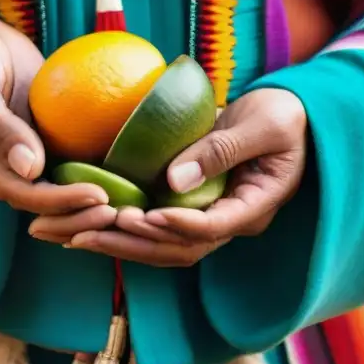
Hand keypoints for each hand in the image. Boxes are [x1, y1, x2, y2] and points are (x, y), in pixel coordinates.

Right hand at [0, 9, 107, 214]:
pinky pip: (73, 159)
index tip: (97, 195)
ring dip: (90, 202)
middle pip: (44, 205)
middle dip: (79, 215)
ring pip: (61, 189)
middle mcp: (7, 164)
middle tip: (118, 211)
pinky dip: (97, 170)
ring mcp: (30, 151)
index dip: (59, 203)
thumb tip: (30, 169)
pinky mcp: (49, 137)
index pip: (22, 194)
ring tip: (127, 202)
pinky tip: (130, 168)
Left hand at [65, 88, 308, 265]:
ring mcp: (209, 216)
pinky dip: (122, 228)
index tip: (139, 217)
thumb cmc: (284, 114)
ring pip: (161, 245)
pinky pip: (154, 226)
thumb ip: (221, 150)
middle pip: (177, 248)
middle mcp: (229, 221)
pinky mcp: (190, 205)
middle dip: (130, 244)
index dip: (174, 226)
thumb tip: (173, 180)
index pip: (210, 229)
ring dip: (119, 243)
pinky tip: (86, 223)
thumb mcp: (262, 125)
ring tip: (73, 236)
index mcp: (254, 206)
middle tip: (85, 233)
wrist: (289, 115)